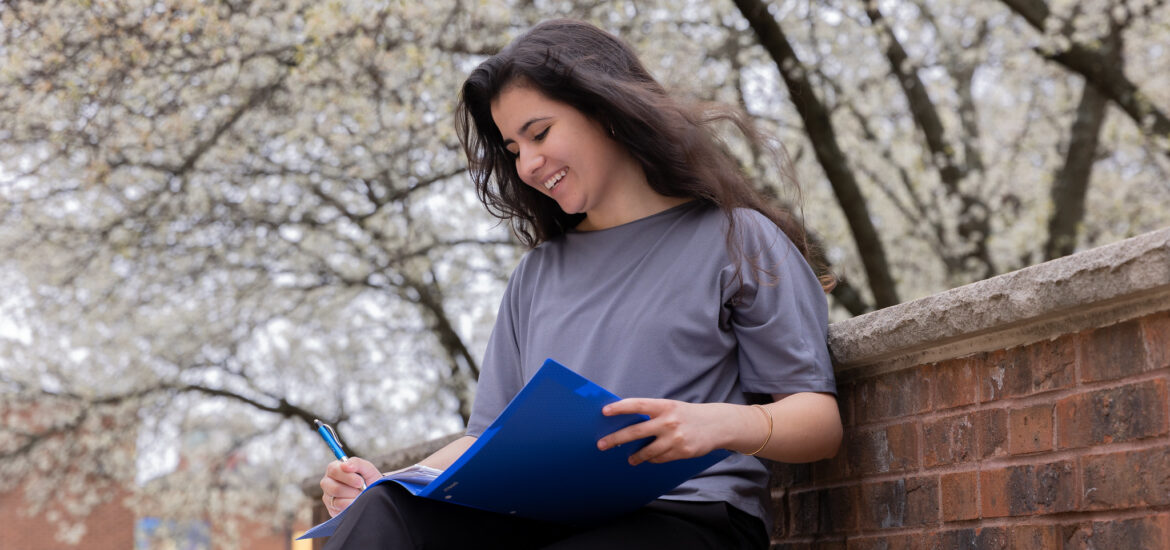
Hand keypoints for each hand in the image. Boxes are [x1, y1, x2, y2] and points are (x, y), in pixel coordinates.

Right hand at [319, 457, 379, 516]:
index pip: (334, 470)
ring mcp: (328, 497)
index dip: (348, 476)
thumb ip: (356, 463)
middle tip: (362, 489)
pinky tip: (356, 501)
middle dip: (352, 489)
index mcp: (334, 469)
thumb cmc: (368, 480)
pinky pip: (340, 507)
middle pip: (335, 487)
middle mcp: (327, 482)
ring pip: (337, 499)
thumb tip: (345, 466)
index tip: (360, 482)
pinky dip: (352, 504)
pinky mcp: (331, 509)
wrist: (373, 496)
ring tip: (360, 494)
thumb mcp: (367, 469)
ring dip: (353, 496)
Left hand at [596, 398, 744, 465]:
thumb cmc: (688, 415)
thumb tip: (626, 423)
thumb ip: (652, 414)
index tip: (605, 411)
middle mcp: (668, 421)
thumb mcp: (671, 408)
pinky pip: (660, 458)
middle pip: (636, 431)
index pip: (638, 405)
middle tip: (602, 444)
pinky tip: (650, 458)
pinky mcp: (681, 452)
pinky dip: (653, 458)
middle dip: (616, 439)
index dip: (620, 407)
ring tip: (630, 459)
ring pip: (647, 451)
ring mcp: (675, 438)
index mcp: (664, 406)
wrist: (717, 425)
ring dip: (635, 456)